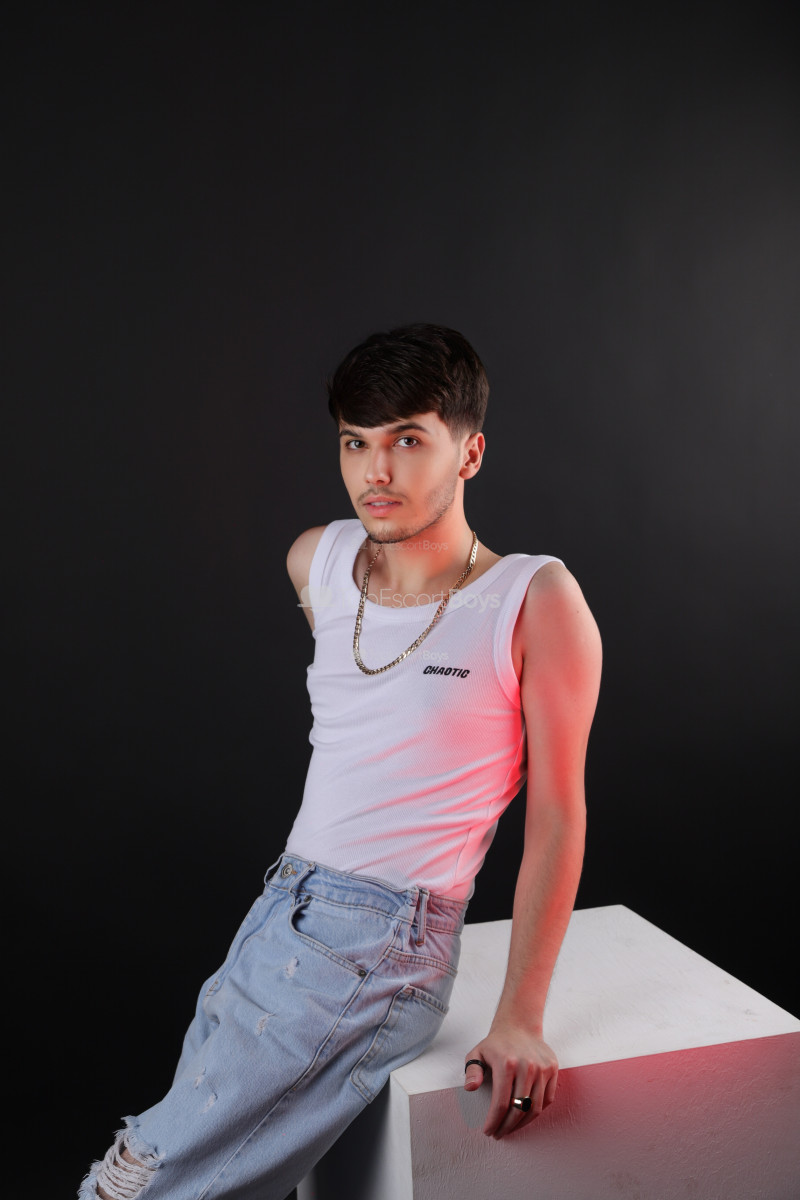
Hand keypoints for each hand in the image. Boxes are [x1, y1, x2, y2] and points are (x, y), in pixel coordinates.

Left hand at [463, 1022, 557, 1137]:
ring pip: (535, 1108)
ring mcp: (542, 1068)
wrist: (519, 1025)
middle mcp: (527, 1067)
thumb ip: (471, 1071)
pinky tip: (525, 1115)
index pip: (501, 1103)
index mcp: (507, 1064)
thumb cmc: (496, 1043)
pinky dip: (537, 1111)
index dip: (494, 1121)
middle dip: (508, 1127)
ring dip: (523, 1124)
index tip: (489, 1131)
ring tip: (511, 1128)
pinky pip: (547, 1099)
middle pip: (519, 1109)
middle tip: (500, 1133)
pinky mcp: (552, 1069)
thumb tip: (470, 1088)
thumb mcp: (477, 1053)